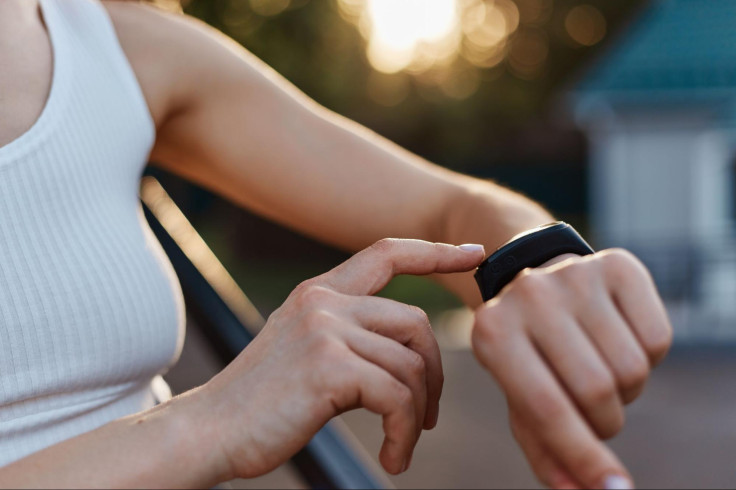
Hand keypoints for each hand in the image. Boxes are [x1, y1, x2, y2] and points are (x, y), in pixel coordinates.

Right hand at [198, 239, 484, 479]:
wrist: (207, 432)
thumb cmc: (260, 403)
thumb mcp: (302, 349)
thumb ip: (345, 334)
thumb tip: (405, 351)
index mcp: (319, 292)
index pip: (387, 254)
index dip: (435, 250)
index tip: (475, 252)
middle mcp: (324, 301)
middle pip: (416, 324)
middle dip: (433, 373)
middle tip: (427, 416)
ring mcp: (326, 330)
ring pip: (412, 366)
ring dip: (417, 415)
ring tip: (401, 444)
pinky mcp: (329, 367)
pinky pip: (397, 398)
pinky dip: (404, 434)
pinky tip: (391, 458)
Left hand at [471, 249, 672, 488]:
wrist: (536, 279)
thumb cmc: (526, 351)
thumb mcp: (518, 394)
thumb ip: (544, 447)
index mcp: (493, 331)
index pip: (546, 407)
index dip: (584, 455)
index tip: (613, 489)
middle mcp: (531, 295)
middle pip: (597, 390)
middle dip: (605, 422)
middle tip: (594, 414)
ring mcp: (575, 275)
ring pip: (632, 368)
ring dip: (626, 392)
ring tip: (599, 372)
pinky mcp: (619, 264)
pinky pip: (658, 339)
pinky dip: (648, 357)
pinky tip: (617, 341)